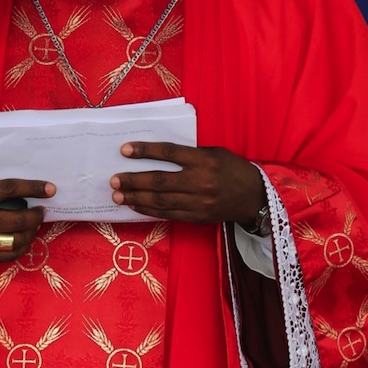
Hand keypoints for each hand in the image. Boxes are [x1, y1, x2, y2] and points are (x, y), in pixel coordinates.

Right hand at [0, 179, 55, 262]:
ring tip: (33, 225)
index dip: (32, 188)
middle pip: (15, 220)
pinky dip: (19, 248)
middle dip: (35, 216)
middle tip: (42, 210)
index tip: (49, 188)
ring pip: (14, 241)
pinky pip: (5, 256)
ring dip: (30, 233)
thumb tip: (20, 188)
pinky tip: (23, 239)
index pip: (8, 190)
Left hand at [110, 143, 264, 226]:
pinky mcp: (197, 217)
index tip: (125, 150)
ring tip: (118, 195)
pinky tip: (136, 206)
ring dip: (137, 198)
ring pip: (161, 201)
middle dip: (134, 180)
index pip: (169, 153)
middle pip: (160, 181)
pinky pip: (169, 214)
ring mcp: (198, 202)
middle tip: (113, 180)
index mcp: (204, 160)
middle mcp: (200, 182)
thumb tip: (156, 153)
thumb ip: (189, 153)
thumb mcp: (213, 152)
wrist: (253, 196)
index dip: (145, 151)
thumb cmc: (231, 168)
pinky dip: (149, 210)